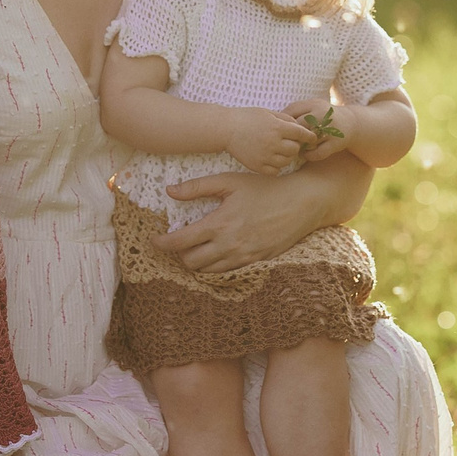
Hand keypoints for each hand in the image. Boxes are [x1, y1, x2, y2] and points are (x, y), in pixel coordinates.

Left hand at [157, 169, 330, 272]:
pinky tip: (215, 253)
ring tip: (195, 248)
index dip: (162, 243)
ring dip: (197, 262)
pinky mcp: (256, 263)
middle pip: (191, 262)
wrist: (302, 203)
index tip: (154, 240)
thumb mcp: (230, 181)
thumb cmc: (266, 188)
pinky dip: (215, 267)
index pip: (180, 242)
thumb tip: (169, 191)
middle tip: (178, 242)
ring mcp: (244, 258)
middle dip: (179, 254)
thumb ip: (197, 187)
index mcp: (220, 224)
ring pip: (208, 272)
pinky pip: (227, 273)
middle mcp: (229, 245)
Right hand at [221, 106, 315, 174]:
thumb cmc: (247, 118)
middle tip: (290, 143)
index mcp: (277, 127)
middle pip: (295, 149)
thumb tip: (299, 127)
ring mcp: (265, 156)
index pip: (301, 134)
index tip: (312, 138)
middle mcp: (273, 143)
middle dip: (295, 146)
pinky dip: (276, 166)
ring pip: (286, 161)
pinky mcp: (258, 166)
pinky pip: (275, 171)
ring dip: (286, 156)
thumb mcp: (268, 112)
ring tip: (279, 150)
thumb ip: (285, 119)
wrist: (226, 129)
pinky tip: (272, 159)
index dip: (309, 136)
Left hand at [285, 98, 351, 163]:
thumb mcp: (312, 105)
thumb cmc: (324, 114)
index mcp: (314, 104)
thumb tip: (275, 118)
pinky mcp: (336, 143)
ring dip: (299, 147)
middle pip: (299, 128)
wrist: (351, 123)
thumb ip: (295, 109)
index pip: (292, 113)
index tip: (280, 130)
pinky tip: (304, 154)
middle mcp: (323, 116)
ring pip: (308, 142)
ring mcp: (330, 130)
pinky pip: (318, 153)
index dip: (283, 123)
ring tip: (293, 148)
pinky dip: (309, 156)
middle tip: (285, 141)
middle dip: (291, 136)